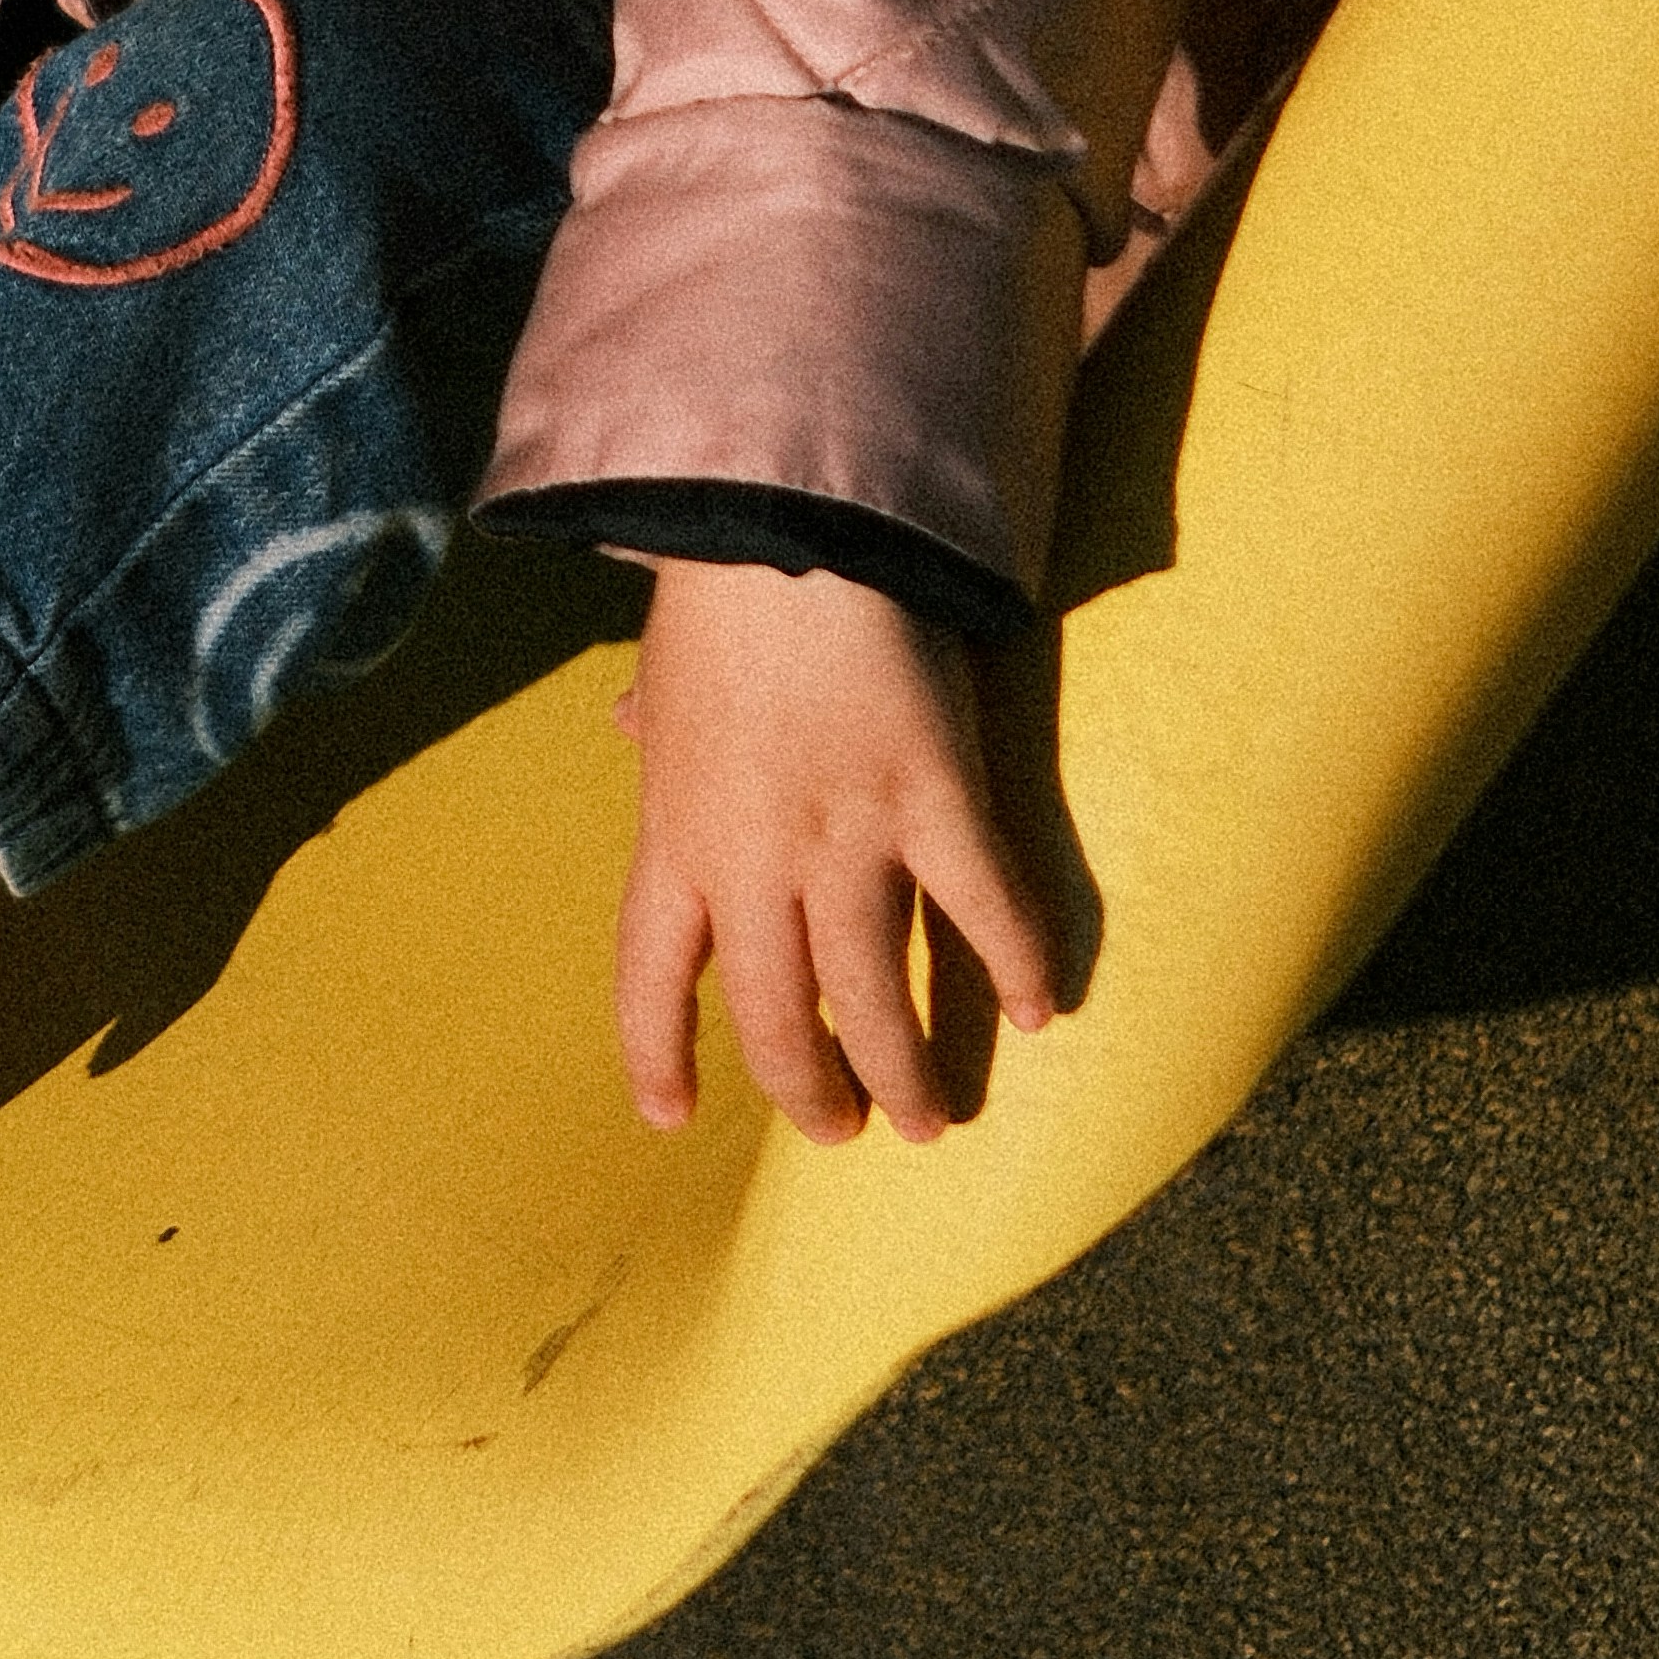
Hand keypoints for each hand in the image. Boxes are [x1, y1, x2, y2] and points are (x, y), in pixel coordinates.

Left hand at [613, 559, 1058, 1144]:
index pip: (650, 976)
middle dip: (810, 1089)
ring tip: (930, 1121)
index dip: (658, 1055)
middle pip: (777, 1015)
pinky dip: (1012, 966)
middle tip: (843, 1131)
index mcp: (674, 835)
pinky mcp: (933, 799)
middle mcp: (753, 862)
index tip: (671, 1116)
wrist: (783, 526)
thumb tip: (621, 724)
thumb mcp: (662, 675)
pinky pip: (981, 908)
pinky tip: (1037, 1012)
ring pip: (875, 995)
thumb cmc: (718, 594)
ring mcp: (846, 838)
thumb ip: (653, 724)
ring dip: (906, 1071)